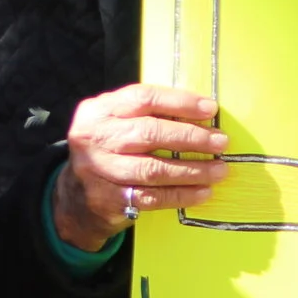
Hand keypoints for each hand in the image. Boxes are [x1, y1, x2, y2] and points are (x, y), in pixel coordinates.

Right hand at [52, 84, 228, 250]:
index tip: (211, 109)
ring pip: (152, 169)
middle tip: (220, 142)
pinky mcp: (107, 199)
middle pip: (149, 133)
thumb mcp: (118, 124)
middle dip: (191, 137)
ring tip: (219, 170)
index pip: (143, 98)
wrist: (77, 196)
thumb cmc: (111, 151)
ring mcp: (98, 170)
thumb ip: (150, 115)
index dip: (180, 102)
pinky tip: (202, 192)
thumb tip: (203, 115)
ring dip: (192, 170)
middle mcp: (94, 137)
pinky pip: (151, 197)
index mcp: (99, 110)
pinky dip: (181, 195)